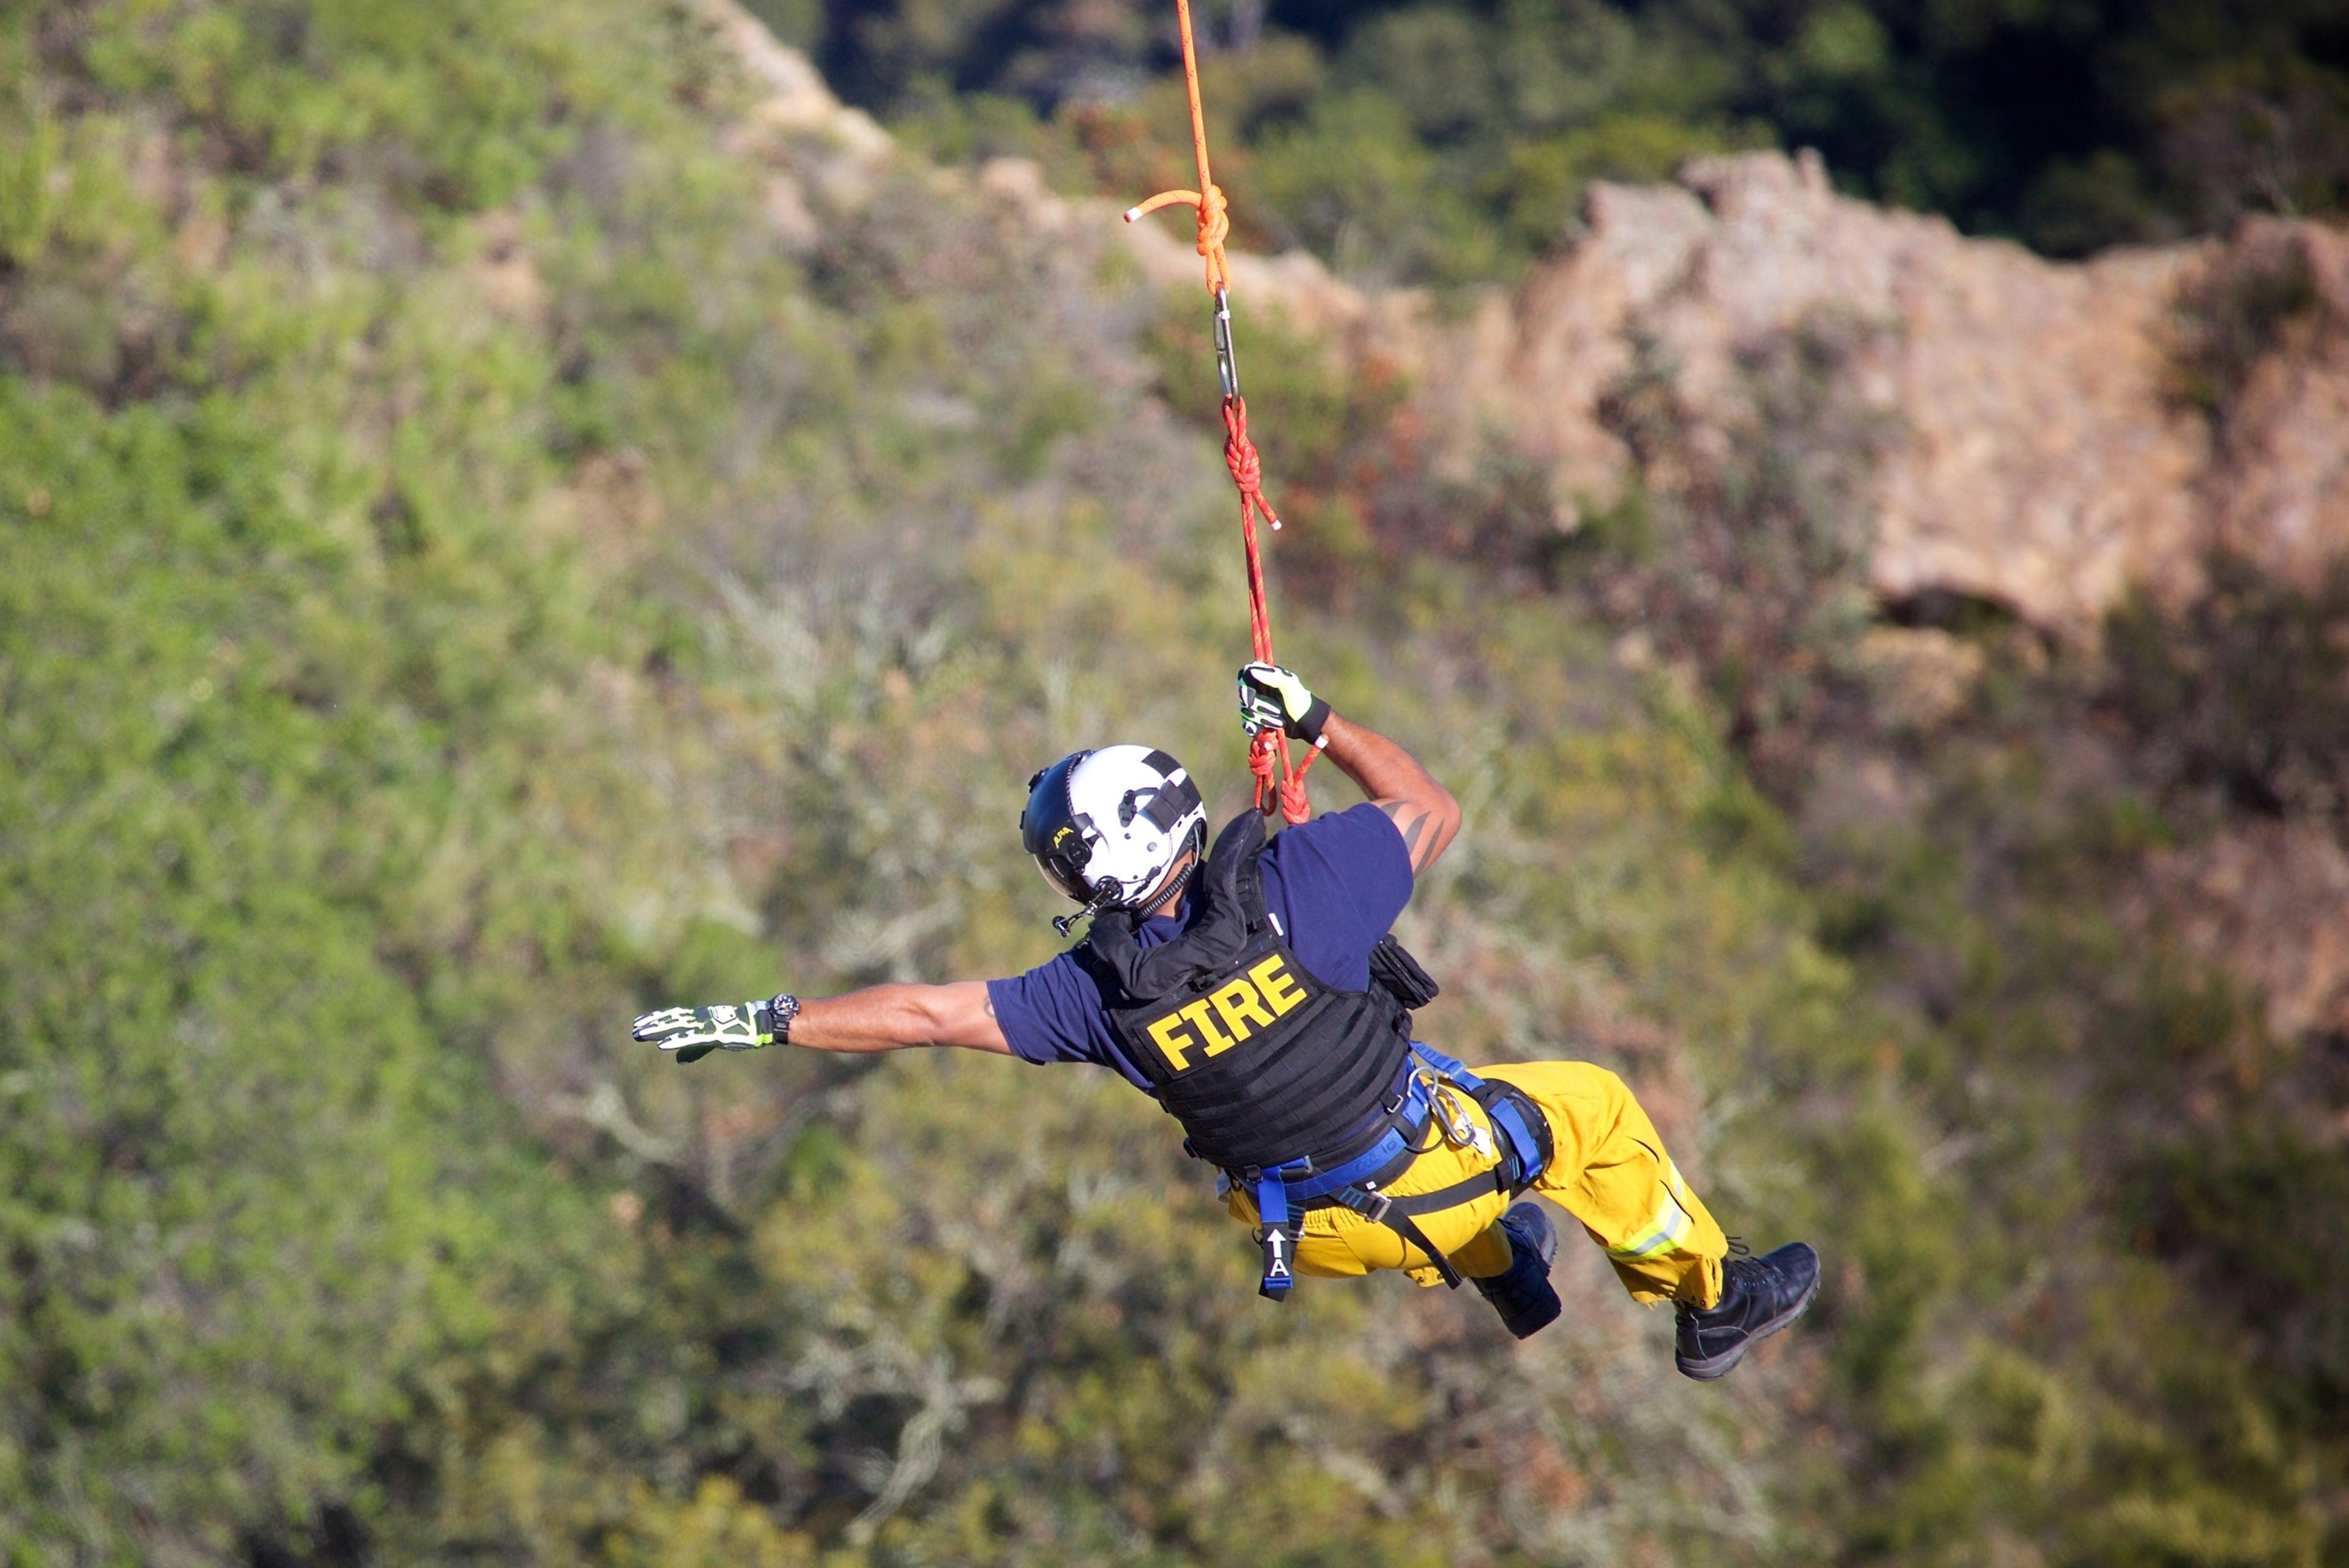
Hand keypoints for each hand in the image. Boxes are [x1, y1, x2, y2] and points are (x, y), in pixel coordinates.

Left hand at [632, 998, 780, 1063]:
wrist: (757, 1023)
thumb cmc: (737, 1031)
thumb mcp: (711, 1041)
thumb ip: (693, 1050)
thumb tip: (678, 1061)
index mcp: (698, 1018)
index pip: (672, 1018)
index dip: (655, 1020)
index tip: (638, 1023)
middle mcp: (698, 1019)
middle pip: (669, 1021)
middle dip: (651, 1025)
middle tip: (633, 1030)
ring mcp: (703, 1025)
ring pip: (675, 1027)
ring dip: (657, 1031)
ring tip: (641, 1034)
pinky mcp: (710, 1034)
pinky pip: (690, 1038)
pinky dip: (675, 1040)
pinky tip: (662, 1045)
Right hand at [1237, 662, 1329, 743]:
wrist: (1306, 724)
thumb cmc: (1300, 701)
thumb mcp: (1289, 685)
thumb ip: (1272, 676)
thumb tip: (1252, 671)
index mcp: (1266, 677)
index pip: (1245, 675)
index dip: (1244, 685)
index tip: (1250, 695)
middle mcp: (1259, 690)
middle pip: (1244, 696)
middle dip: (1260, 706)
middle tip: (1277, 711)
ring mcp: (1258, 706)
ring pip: (1246, 711)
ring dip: (1263, 718)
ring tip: (1280, 722)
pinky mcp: (1258, 720)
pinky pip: (1247, 724)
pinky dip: (1254, 729)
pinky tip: (1263, 730)